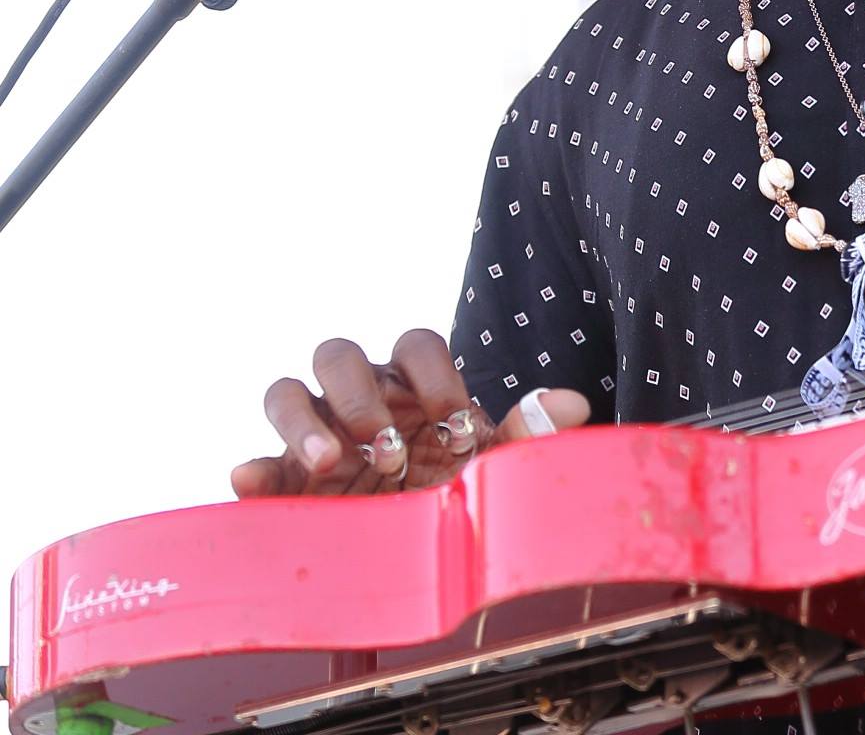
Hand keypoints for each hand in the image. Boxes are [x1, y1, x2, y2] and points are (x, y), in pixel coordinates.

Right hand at [229, 328, 589, 498]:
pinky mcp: (282, 483)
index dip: (432, 373)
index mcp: (414, 385)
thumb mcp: (494, 474)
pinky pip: (254, 461)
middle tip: (387, 450)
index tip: (452, 422)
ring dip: (303, 422)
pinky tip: (255, 481)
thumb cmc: (458, 498)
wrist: (420, 561)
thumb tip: (571, 401)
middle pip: (337, 353)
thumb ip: (529, 436)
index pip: (415, 344)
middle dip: (359, 395)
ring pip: (286, 392)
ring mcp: (315, 436)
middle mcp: (359, 398)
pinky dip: (251, 468)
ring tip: (329, 465)